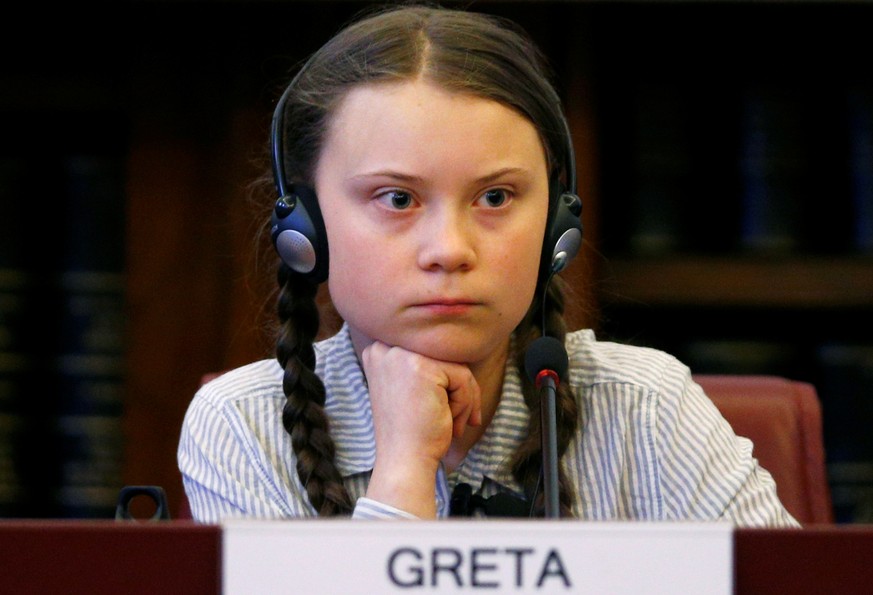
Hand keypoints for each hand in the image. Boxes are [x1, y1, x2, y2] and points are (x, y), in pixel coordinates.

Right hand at [361, 341, 481, 515]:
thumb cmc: (411, 433)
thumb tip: (462, 349)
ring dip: (465, 398)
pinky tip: (453, 424)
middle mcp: (386, 349)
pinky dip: (466, 403)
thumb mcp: (410, 390)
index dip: (445, 380)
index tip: (448, 408)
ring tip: (455, 424)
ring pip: (456, 366)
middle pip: (443, 357)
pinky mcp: (422, 368)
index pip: (430, 354)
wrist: (405, 462)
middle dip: (459, 389)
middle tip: (461, 419)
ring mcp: (402, 356)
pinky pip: (462, 377)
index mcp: (379, 353)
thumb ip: (424, 366)